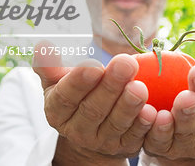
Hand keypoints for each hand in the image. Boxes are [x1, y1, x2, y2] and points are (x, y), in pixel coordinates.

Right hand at [32, 42, 156, 160]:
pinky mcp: (125, 147)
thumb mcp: (59, 82)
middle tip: (125, 65)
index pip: (65, 97)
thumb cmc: (77, 96)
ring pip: (116, 124)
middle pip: (93, 109)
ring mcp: (102, 141)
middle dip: (110, 87)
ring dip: (129, 106)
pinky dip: (144, 125)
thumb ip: (51, 67)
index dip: (78, 82)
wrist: (92, 131)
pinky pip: (136, 137)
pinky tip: (152, 111)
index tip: (93, 66)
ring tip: (140, 87)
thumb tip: (42, 46)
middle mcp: (78, 130)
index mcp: (58, 111)